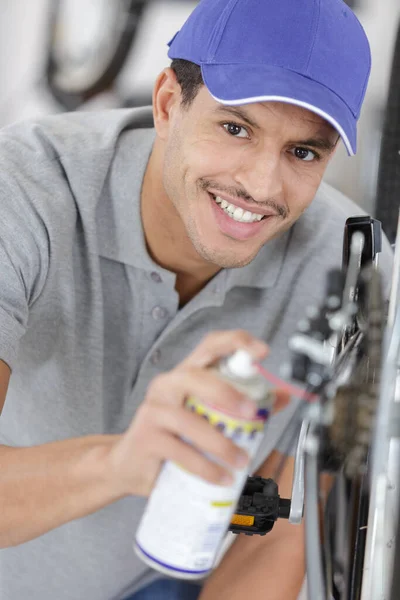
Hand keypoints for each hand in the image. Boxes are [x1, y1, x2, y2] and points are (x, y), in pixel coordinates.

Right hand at [107, 330, 284, 496]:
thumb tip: (281, 396)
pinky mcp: (146, 437)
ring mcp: (154, 409)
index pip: (210, 345)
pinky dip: (206, 467)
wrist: (129, 464)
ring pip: (190, 421)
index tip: (262, 352)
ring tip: (241, 460)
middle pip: (196, 377)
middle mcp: (167, 384)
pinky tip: (222, 477)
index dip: (236, 343)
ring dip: (221, 443)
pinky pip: (180, 451)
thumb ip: (243, 405)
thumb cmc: (174, 436)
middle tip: (251, 412)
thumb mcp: (208, 417)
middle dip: (227, 393)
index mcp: (187, 374)